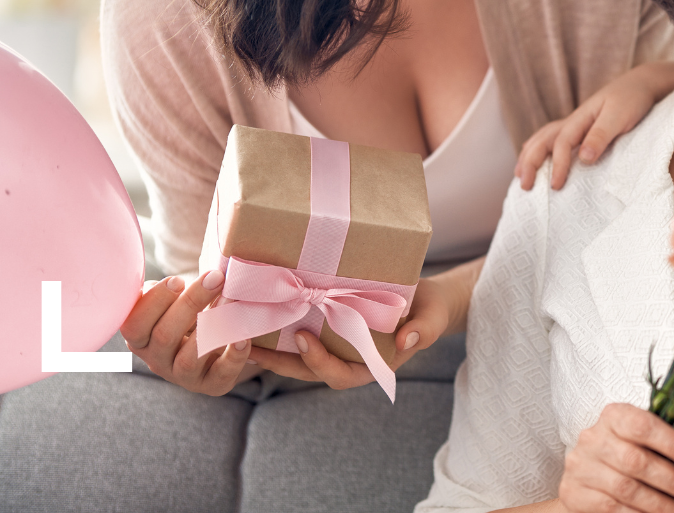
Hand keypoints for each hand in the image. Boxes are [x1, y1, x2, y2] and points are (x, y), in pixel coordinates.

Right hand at [120, 270, 253, 395]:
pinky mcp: (212, 385)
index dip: (154, 302)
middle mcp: (157, 361)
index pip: (133, 325)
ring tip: (230, 299)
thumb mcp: (169, 304)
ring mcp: (183, 377)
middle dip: (190, 303)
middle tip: (215, 278)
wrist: (217, 346)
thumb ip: (164, 293)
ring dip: (211, 327)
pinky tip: (243, 337)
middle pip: (164, 336)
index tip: (178, 279)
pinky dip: (233, 356)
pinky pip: (221, 374)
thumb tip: (168, 282)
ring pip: (189, 359)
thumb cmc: (188, 316)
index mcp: (140, 340)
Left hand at [248, 273, 453, 386]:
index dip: (319, 361)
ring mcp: (336, 347)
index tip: (304, 339)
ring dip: (269, 347)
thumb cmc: (431, 311)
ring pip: (297, 355)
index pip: (339, 374)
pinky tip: (258, 312)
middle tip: (249, 345)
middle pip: (307, 369)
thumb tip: (407, 340)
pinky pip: (301, 334)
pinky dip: (280, 328)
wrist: (426, 299)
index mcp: (370, 366)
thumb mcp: (433, 318)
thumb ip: (423, 331)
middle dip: (277, 360)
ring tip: (240, 332)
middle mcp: (347, 360)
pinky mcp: (329, 329)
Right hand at [517, 62, 673, 190]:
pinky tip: (534, 158)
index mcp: (581, 118)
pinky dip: (538, 148)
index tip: (557, 186)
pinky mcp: (581, 128)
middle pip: (543, 140)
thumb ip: (601, 135)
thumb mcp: (620, 116)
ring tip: (520, 176)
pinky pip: (552, 138)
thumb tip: (583, 158)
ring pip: (543, 138)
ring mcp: (575, 124)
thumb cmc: (633, 100)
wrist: (641, 84)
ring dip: (529, 155)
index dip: (558, 165)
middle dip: (531, 162)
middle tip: (525, 187)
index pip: (562, 143)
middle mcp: (573, 120)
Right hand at [559, 402, 673, 512]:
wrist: (587, 475)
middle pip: (637, 462)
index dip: (673, 443)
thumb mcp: (643, 437)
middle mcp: (593, 439)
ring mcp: (581, 468)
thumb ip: (669, 438)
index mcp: (614, 416)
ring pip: (627, 490)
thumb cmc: (626, 451)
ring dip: (663, 506)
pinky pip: (612, 509)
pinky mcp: (574, 494)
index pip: (643, 426)